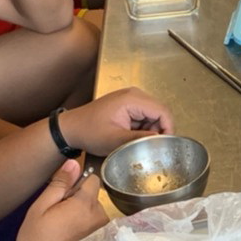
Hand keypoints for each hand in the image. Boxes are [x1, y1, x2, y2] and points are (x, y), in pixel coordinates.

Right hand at [13, 159, 107, 240]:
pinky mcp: (94, 231)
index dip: (76, 180)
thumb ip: (60, 183)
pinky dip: (80, 212)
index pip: (93, 178)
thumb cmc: (35, 235)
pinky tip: (65, 222)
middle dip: (77, 192)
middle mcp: (97, 214)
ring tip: (59, 215)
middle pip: (93, 189)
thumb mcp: (41, 205)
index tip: (62, 192)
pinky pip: (91, 211)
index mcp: (85, 205)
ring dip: (78, 203)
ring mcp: (97, 224)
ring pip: (92, 200)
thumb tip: (74, 162)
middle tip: (57, 207)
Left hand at [57, 87, 175, 154]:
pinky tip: (132, 137)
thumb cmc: (89, 132)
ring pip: (153, 115)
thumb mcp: (115, 140)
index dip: (168, 129)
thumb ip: (139, 139)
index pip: (163, 111)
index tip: (165, 145)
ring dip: (150, 130)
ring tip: (137, 142)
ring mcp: (131, 98)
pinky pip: (144, 116)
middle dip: (159, 130)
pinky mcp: (128, 104)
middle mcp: (135, 94)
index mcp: (132, 99)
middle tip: (151, 147)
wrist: (71, 128)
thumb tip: (159, 141)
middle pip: (160, 112)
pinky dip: (143, 128)